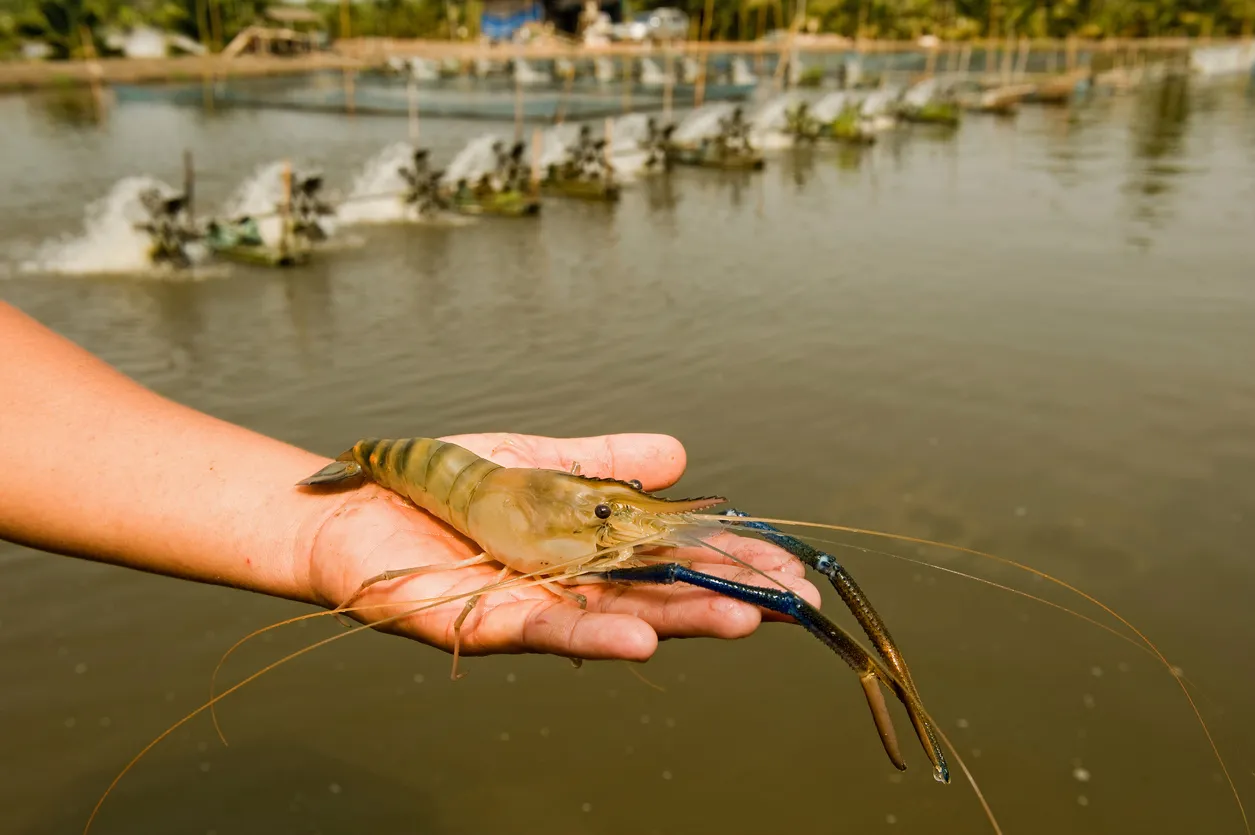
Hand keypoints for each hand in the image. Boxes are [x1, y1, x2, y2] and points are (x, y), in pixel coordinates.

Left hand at [300, 432, 819, 663]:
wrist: (356, 507)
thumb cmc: (444, 486)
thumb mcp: (538, 461)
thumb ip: (604, 463)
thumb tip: (681, 455)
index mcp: (588, 550)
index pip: (673, 560)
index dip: (729, 562)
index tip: (788, 564)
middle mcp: (571, 587)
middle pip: (660, 597)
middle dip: (728, 596)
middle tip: (796, 601)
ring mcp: (534, 609)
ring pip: (618, 622)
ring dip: (681, 624)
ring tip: (746, 621)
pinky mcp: (487, 626)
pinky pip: (548, 634)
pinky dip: (597, 640)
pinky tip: (645, 643)